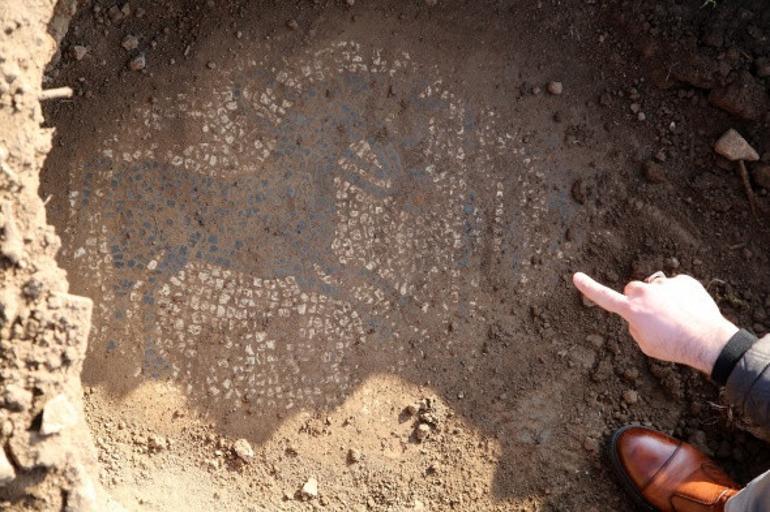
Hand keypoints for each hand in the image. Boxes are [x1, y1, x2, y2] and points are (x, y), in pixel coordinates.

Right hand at [572, 272, 738, 374]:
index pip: (604, 297)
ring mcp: (665, 285)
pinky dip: (681, 297)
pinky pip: (676, 286)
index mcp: (632, 310)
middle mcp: (645, 293)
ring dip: (660, 298)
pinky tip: (689, 311)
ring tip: (677, 317)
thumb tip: (638, 316)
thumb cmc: (675, 347)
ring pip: (655, 288)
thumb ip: (635, 327)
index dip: (589, 288)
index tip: (577, 277)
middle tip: (652, 316)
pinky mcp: (684, 281)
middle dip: (637, 298)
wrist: (708, 340)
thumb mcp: (646, 345)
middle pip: (632, 289)